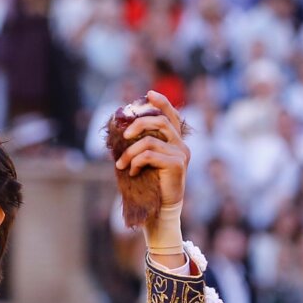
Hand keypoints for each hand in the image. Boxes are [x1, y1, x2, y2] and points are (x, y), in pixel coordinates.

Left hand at [113, 90, 189, 211]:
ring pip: (151, 141)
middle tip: (124, 136)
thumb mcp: (145, 162)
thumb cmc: (150, 185)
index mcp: (175, 141)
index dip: (162, 102)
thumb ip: (141, 146)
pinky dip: (136, 162)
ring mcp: (181, 154)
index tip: (148, 94)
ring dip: (130, 152)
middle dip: (138, 124)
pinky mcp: (177, 164)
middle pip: (160, 122)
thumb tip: (122, 133)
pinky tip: (132, 172)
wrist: (161, 208)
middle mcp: (181, 145)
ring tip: (121, 164)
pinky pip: (150, 155)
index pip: (171, 116)